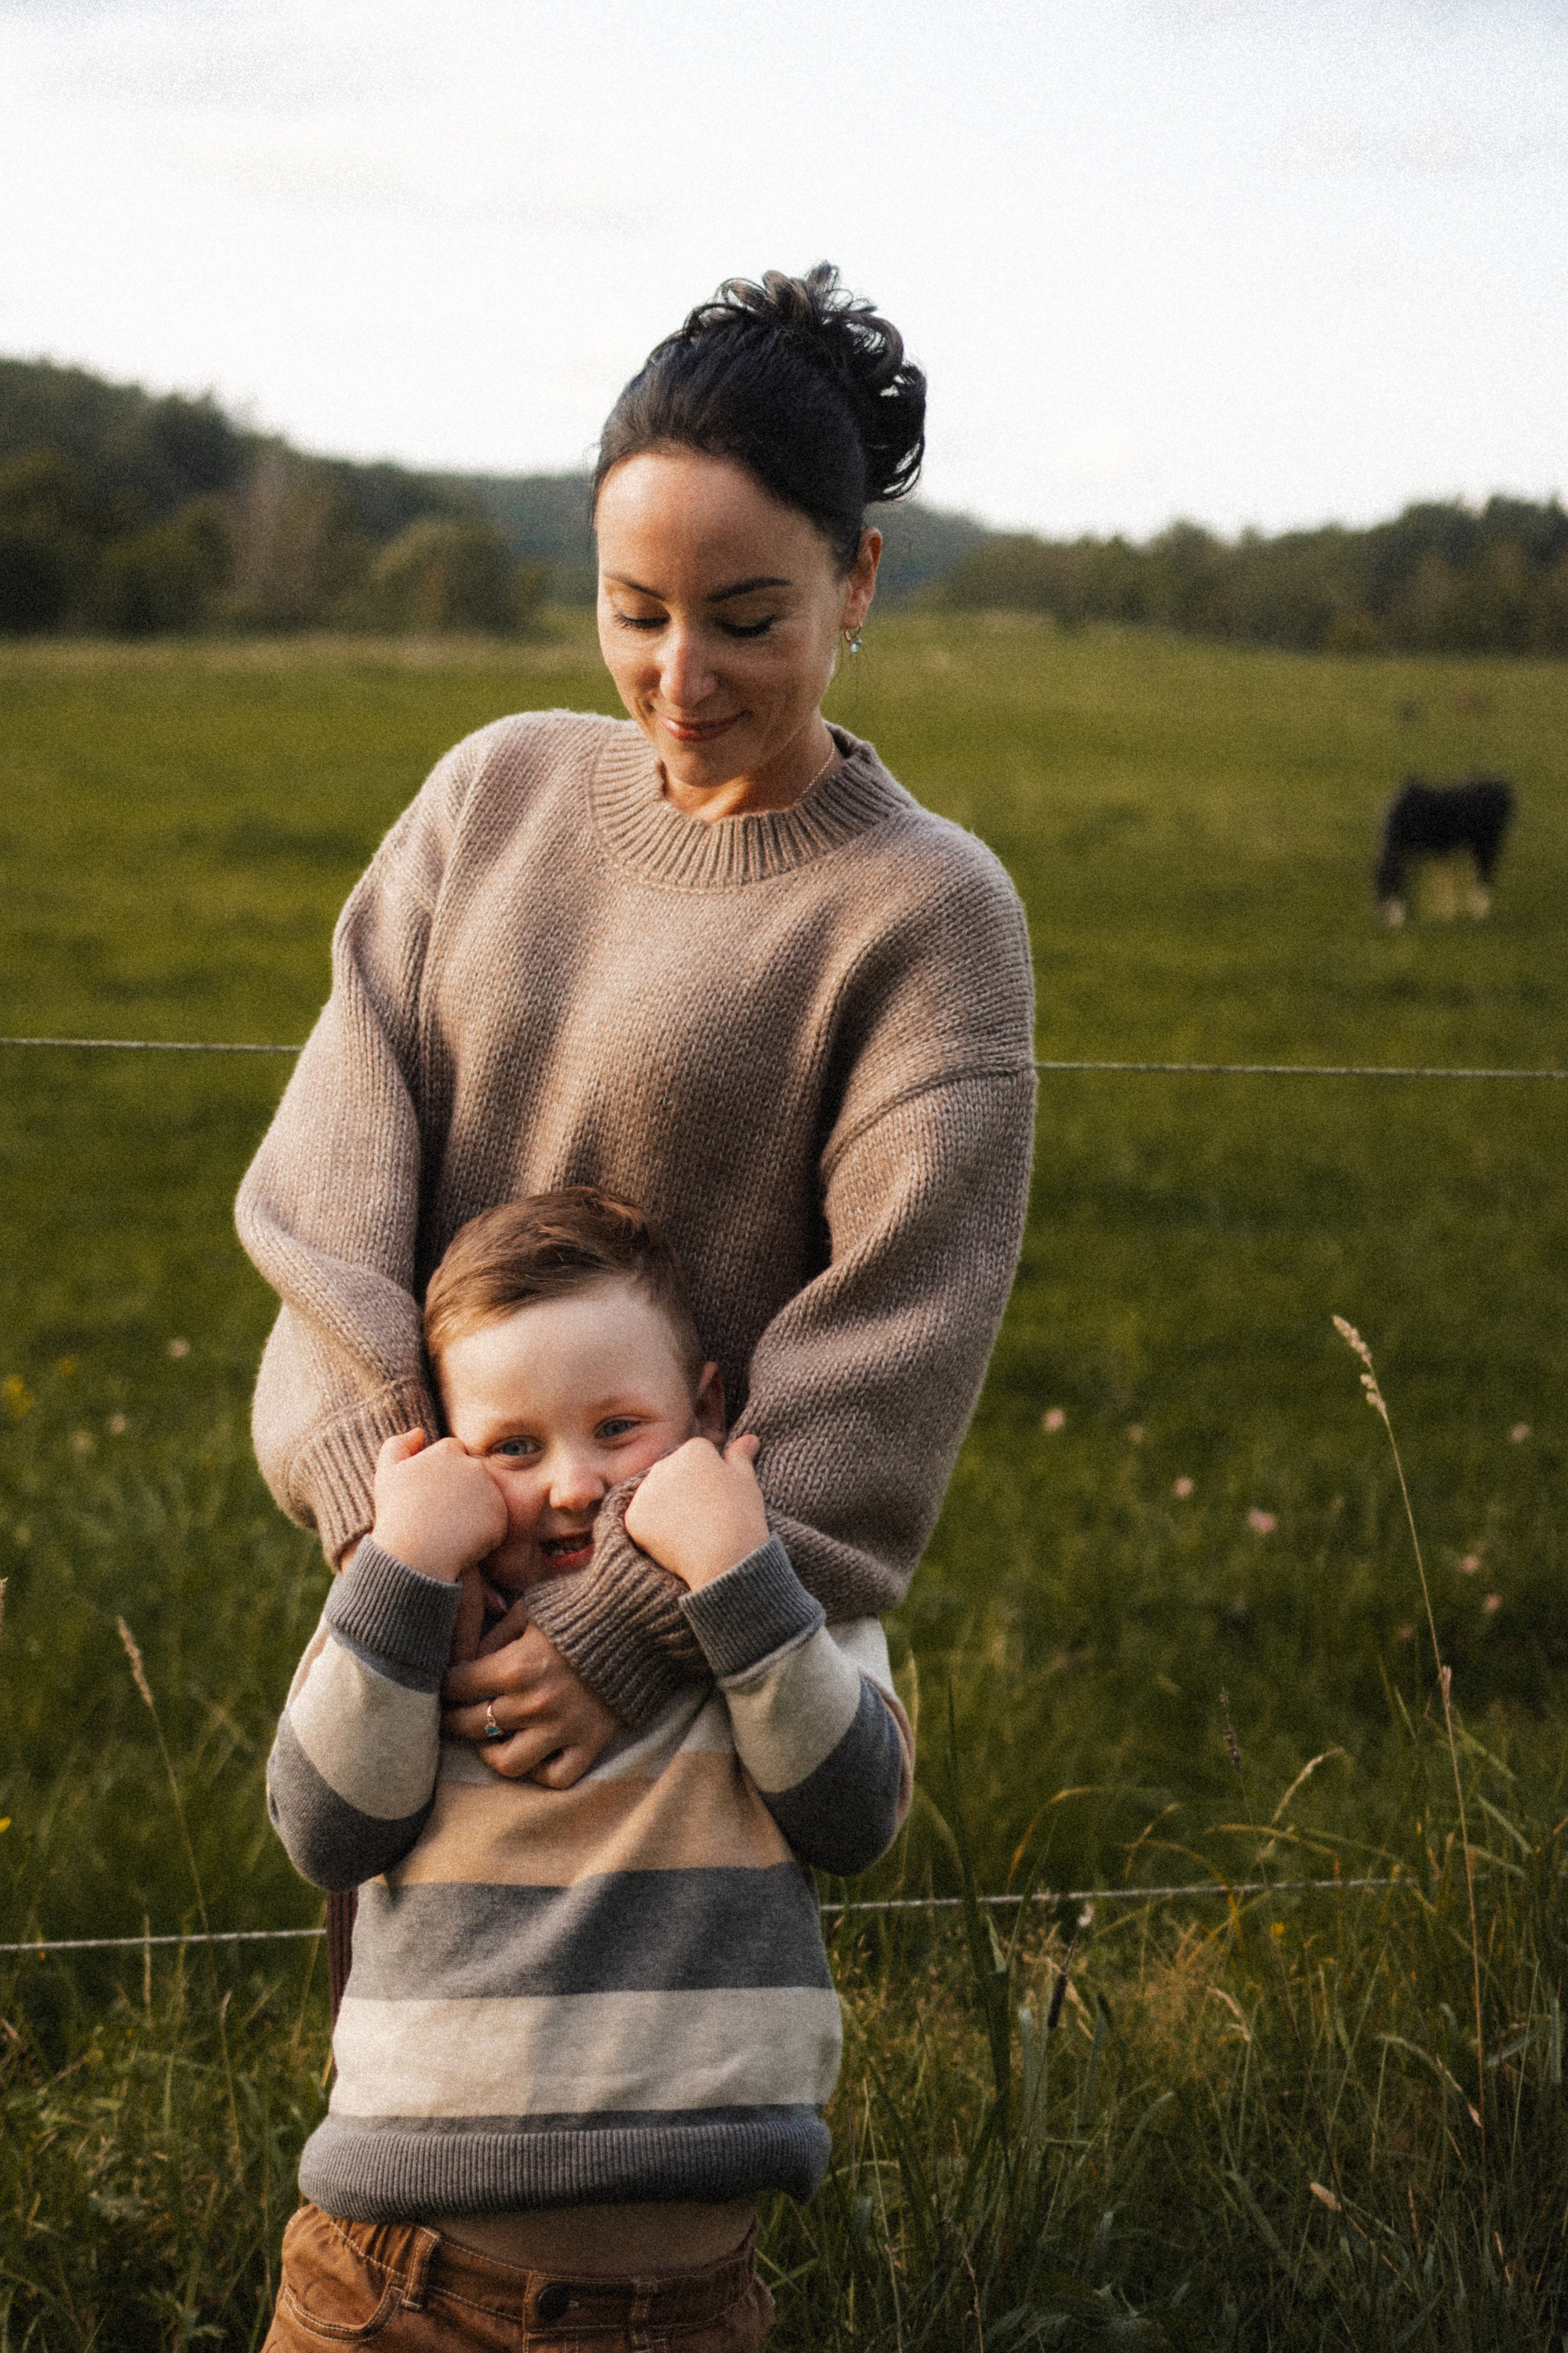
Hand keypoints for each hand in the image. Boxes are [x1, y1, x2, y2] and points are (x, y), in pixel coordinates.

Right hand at [370, 1429, 506, 1583]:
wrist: (413, 1555)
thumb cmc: (396, 1514)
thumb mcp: (386, 1473)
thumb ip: (398, 1445)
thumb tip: (418, 1432)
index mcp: (448, 1451)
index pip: (453, 1453)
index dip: (442, 1474)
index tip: (430, 1494)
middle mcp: (474, 1465)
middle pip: (472, 1474)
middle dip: (461, 1489)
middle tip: (440, 1514)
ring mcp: (490, 1491)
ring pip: (485, 1497)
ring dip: (473, 1510)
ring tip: (448, 1530)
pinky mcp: (501, 1517)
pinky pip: (494, 1522)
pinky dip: (482, 1532)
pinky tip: (461, 1543)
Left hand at [442, 1609, 618, 1785]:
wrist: (639, 1623)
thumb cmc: (579, 1609)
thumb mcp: (531, 1609)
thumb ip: (495, 1634)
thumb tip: (466, 1661)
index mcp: (516, 1666)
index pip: (456, 1686)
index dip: (444, 1683)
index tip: (446, 1682)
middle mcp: (534, 1703)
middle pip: (470, 1725)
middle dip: (452, 1718)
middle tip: (452, 1712)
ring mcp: (562, 1728)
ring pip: (507, 1763)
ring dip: (490, 1752)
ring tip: (490, 1737)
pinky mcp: (589, 1743)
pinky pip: (555, 1778)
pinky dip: (539, 1770)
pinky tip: (532, 1750)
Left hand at [623, 1433, 766, 1589]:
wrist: (725, 1561)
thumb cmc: (741, 1518)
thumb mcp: (747, 1482)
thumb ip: (741, 1456)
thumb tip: (749, 1438)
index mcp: (693, 1449)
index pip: (697, 1458)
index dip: (710, 1479)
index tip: (719, 1499)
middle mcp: (664, 1463)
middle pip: (673, 1473)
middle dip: (684, 1489)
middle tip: (705, 1516)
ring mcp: (646, 1491)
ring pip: (656, 1496)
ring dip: (667, 1509)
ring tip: (691, 1530)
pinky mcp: (634, 1518)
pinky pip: (642, 1521)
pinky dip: (654, 1531)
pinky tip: (674, 1541)